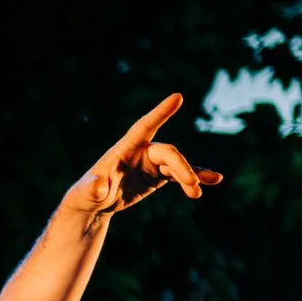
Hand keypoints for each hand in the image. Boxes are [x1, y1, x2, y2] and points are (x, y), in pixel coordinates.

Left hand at [78, 93, 222, 220]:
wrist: (94, 204)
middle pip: (167, 153)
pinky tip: (214, 180)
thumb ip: (93, 188)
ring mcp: (152, 163)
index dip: (160, 112)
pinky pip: (181, 175)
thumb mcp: (87, 193)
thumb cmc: (86, 194)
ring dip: (191, 176)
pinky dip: (197, 177)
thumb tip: (99, 187)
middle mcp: (141, 151)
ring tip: (197, 192)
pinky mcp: (158, 176)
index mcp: (124, 148)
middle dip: (181, 166)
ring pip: (177, 164)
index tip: (178, 97)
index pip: (145, 126)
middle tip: (191, 184)